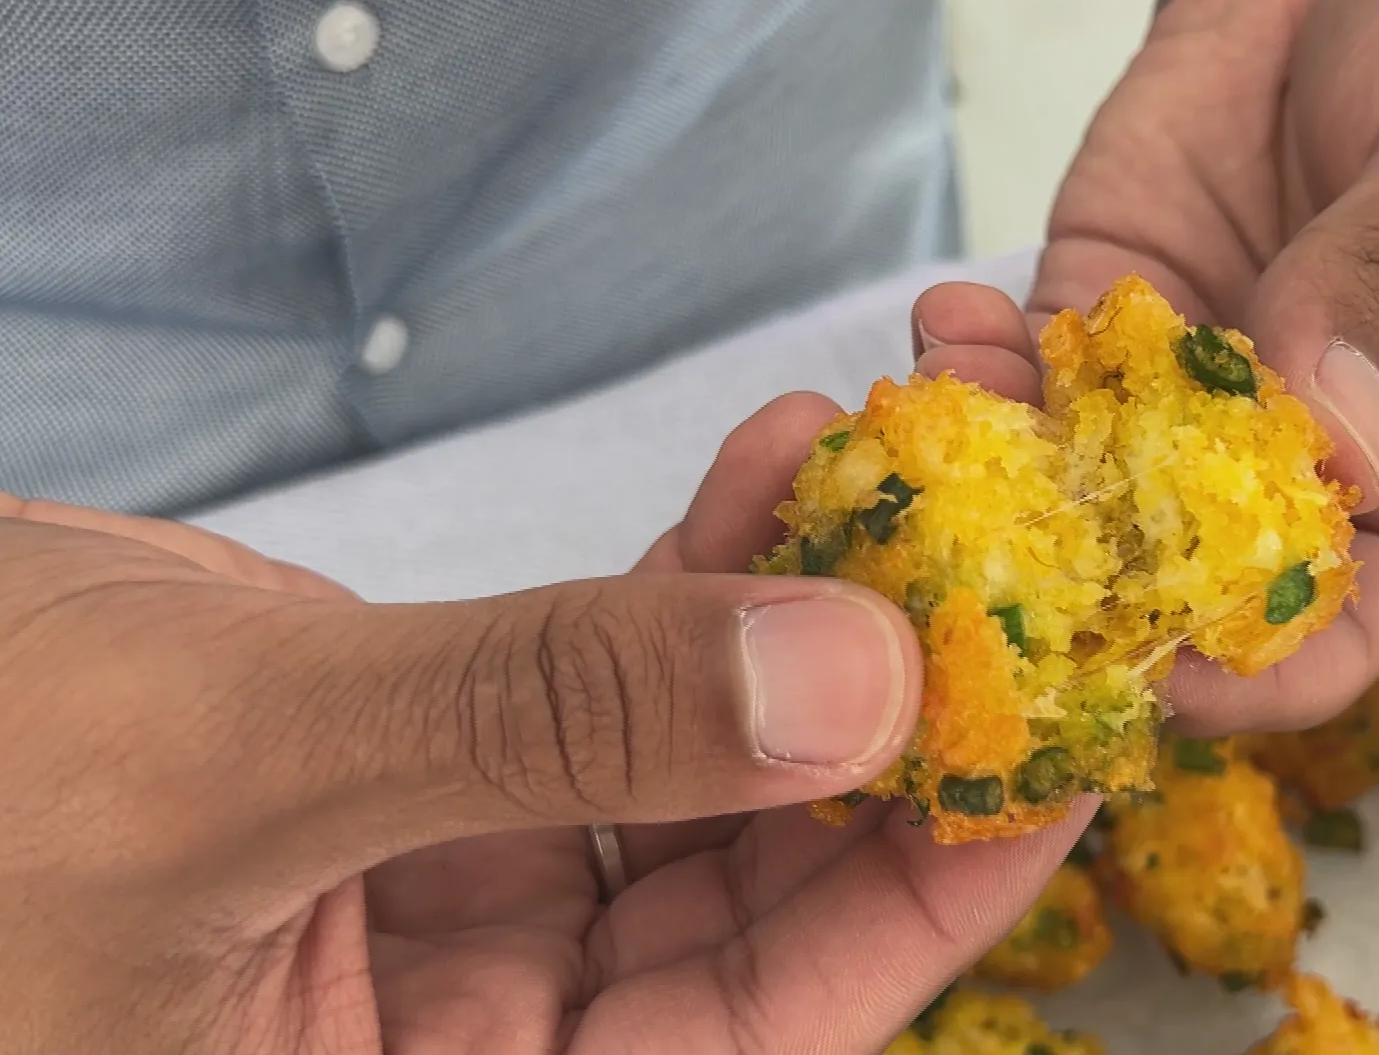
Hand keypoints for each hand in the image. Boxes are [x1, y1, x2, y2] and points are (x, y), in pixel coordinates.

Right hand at [0, 394, 1084, 1052]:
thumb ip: (549, 724)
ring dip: (793, 627)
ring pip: (694, 783)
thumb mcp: (237, 764)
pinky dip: (688, 587)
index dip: (916, 901)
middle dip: (872, 734)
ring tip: (883, 483)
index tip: (1045, 750)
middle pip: (750, 911)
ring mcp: (453, 917)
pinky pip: (608, 697)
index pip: (750, 1039)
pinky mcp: (436, 795)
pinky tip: (768, 476)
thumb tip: (848, 680)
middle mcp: (462, 1052)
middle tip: (987, 579)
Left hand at [916, 0, 1378, 729]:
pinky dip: (972, 373)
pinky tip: (951, 322)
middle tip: (1002, 566)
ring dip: (1006, 482)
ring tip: (961, 403)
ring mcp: (1185, 396)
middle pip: (1192, 592)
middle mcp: (1300, 464)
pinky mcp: (1100, 316)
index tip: (1160, 667)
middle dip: (1090, 596)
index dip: (1262, 671)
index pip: (1353, 627)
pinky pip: (1025, 383)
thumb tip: (1330, 446)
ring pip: (1083, 499)